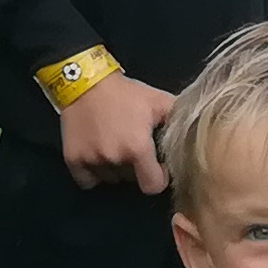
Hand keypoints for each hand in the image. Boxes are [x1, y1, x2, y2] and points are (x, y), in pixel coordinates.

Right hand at [58, 71, 176, 191]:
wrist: (86, 81)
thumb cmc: (126, 93)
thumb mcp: (159, 101)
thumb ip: (178, 120)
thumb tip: (195, 135)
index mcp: (137, 148)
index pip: (153, 186)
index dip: (159, 178)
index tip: (157, 166)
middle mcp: (114, 158)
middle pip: (130, 179)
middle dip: (135, 168)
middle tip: (132, 148)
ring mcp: (91, 160)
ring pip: (110, 179)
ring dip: (114, 169)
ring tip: (114, 148)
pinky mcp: (73, 159)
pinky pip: (87, 180)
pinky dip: (93, 174)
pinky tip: (98, 157)